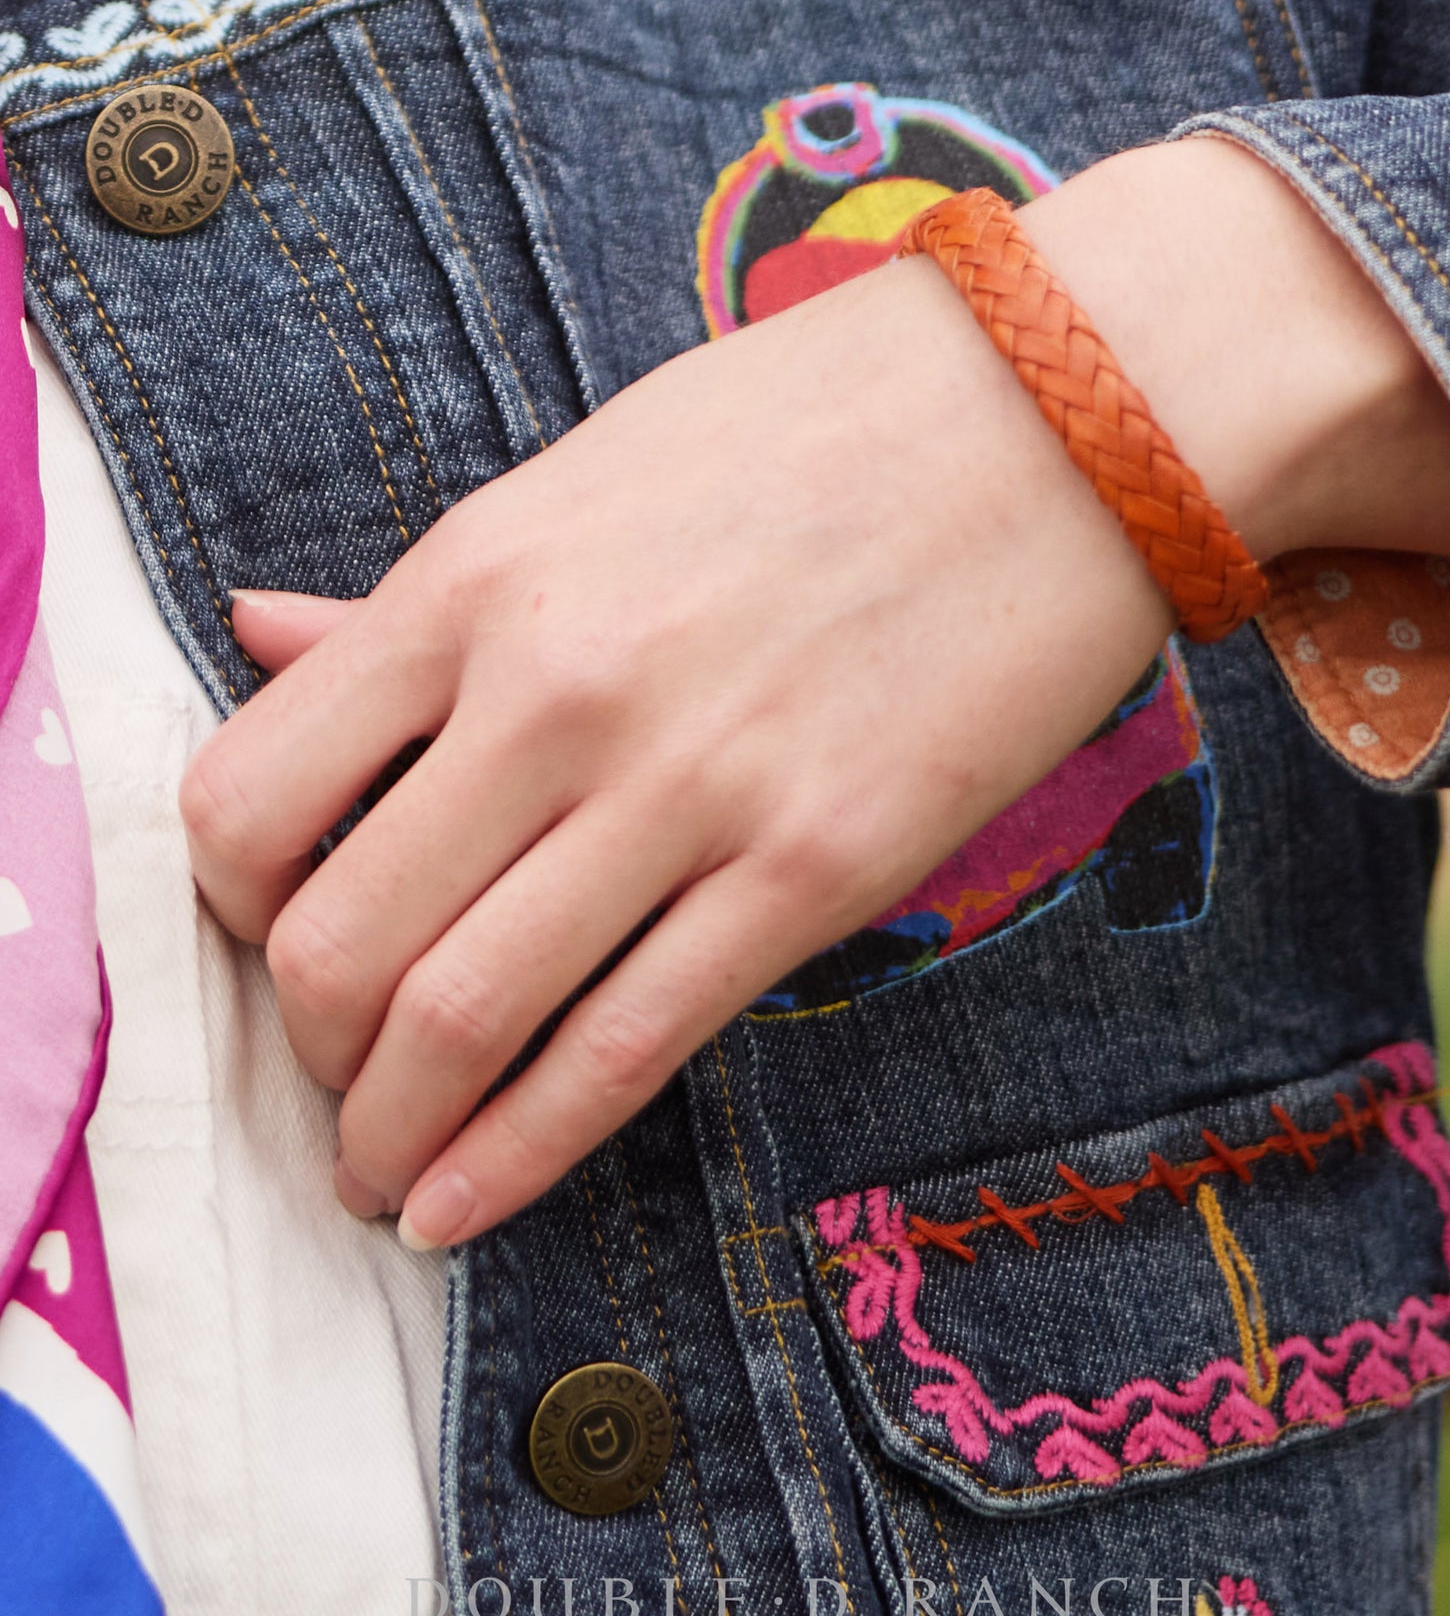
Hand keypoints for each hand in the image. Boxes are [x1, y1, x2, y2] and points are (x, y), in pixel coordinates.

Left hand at [181, 138, 1449, 1250]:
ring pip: (461, 1018)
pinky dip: (519, 1156)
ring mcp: (686, 787)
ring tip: (386, 1176)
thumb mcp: (582, 480)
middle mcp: (553, 690)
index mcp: (474, 580)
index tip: (272, 938)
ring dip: (392, 1134)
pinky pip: (625, 1051)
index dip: (230, 908)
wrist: (1052, 414)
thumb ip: (418, 596)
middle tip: (335, 1081)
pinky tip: (471, 1201)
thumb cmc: (808, 429)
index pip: (249, 798)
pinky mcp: (814, 869)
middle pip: (337, 943)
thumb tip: (257, 637)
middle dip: (309, 1052)